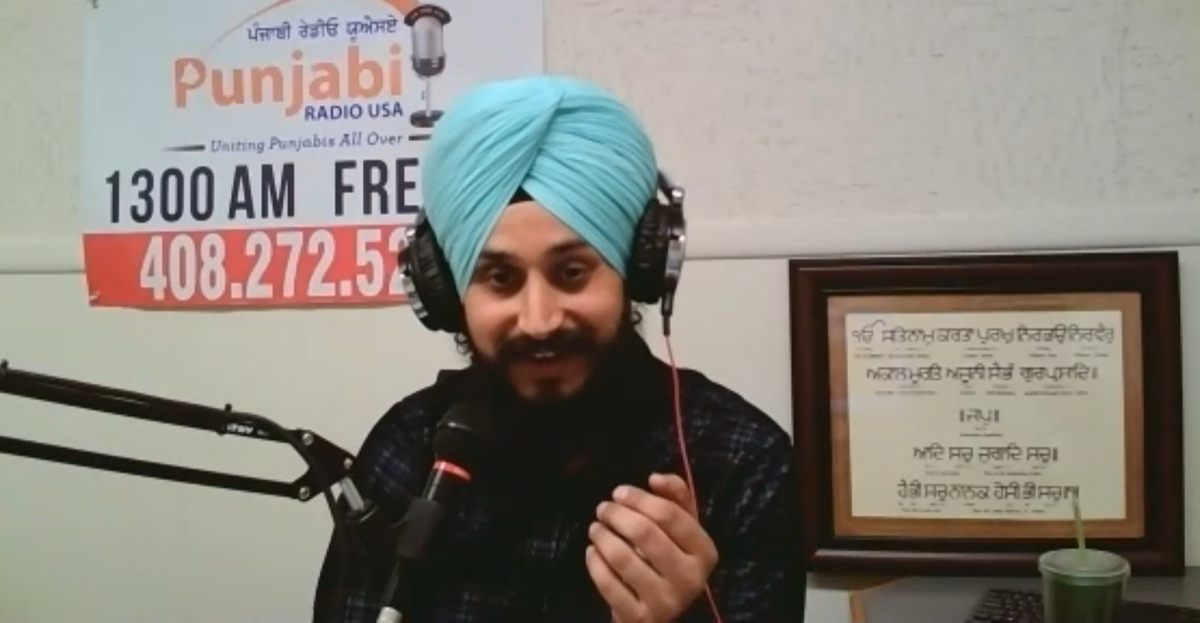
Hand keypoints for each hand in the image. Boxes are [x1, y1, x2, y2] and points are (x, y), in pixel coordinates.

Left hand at [585, 473, 718, 622]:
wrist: (658, 610)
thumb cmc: (668, 557)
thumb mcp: (680, 525)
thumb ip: (675, 494)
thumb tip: (656, 478)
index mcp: (704, 552)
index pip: (669, 514)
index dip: (639, 498)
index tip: (618, 492)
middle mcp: (691, 579)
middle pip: (644, 532)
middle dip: (617, 514)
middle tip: (602, 508)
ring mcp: (666, 602)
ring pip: (623, 557)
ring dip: (602, 536)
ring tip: (595, 528)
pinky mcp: (640, 618)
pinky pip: (608, 583)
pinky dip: (595, 562)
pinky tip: (593, 551)